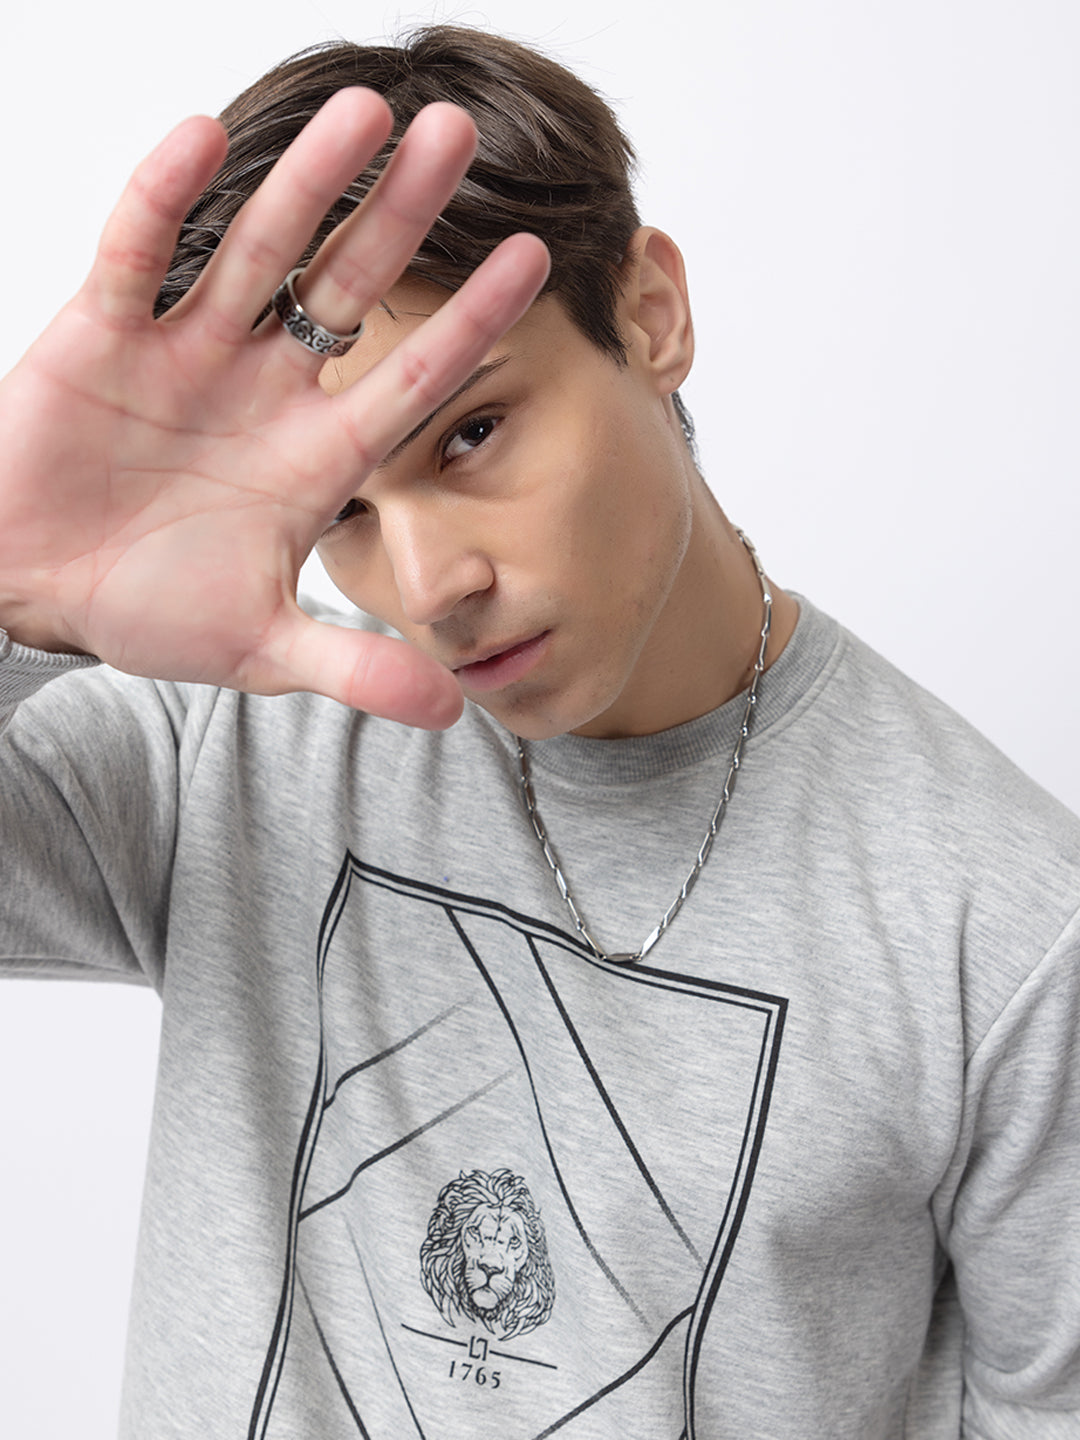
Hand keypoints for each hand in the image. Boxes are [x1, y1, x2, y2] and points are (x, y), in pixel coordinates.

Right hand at [0, 90, 548, 726]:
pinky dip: (164, 200)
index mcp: (316, 455)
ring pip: (258, 250)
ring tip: (363, 110)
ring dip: (307, 183)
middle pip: (348, 286)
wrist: (34, 590)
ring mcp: (189, 353)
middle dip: (400, 214)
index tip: (537, 261)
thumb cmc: (148, 608)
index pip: (412, 379)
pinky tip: (204, 137)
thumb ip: (353, 668)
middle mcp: (265, 388)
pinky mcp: (103, 334)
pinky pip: (139, 254)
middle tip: (459, 133)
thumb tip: (450, 712)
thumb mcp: (262, 647)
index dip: (471, 322)